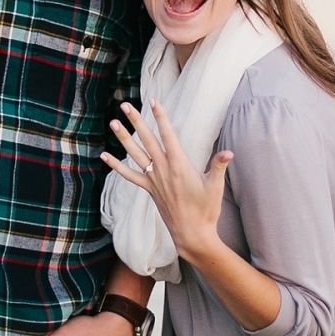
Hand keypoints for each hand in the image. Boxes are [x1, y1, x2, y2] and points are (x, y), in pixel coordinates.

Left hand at [99, 100, 230, 260]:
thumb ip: (219, 166)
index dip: (161, 117)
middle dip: (136, 121)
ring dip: (124, 138)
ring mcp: (154, 180)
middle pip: (147, 140)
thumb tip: (229, 152)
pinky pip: (129, 176)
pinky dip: (116, 166)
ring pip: (135, 154)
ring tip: (113, 123)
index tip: (154, 101)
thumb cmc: (206, 210)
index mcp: (180, 165)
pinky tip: (105, 156)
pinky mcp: (149, 190)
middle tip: (125, 105)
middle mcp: (163, 170)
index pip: (168, 135)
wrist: (192, 234)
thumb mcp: (215, 187)